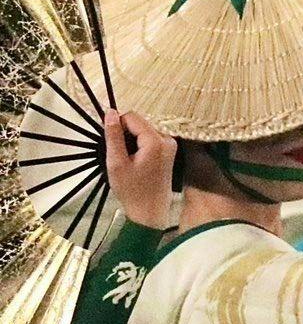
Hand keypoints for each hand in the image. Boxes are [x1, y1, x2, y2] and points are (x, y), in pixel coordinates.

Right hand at [104, 112, 176, 229]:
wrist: (150, 211)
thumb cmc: (132, 191)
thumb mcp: (116, 162)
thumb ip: (113, 135)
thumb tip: (110, 112)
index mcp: (156, 142)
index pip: (131, 117)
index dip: (117, 126)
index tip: (112, 143)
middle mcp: (167, 140)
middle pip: (139, 122)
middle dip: (125, 134)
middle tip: (121, 155)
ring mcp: (170, 146)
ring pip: (143, 130)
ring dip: (132, 141)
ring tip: (128, 161)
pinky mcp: (169, 152)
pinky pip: (149, 139)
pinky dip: (139, 146)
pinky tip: (136, 162)